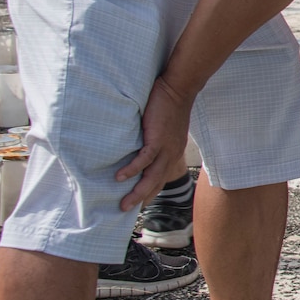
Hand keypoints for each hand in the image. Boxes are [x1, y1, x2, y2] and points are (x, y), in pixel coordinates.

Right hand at [116, 76, 192, 210]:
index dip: (150, 191)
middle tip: (127, 211)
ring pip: (151, 177)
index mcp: (173, 152)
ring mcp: (166, 148)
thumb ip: (154, 137)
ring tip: (123, 204)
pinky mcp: (157, 139)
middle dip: (142, 199)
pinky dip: (132, 170)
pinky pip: (145, 159)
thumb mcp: (165, 127)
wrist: (179, 88)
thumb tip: (139, 143)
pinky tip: (120, 178)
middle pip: (157, 183)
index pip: (161, 178)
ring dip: (137, 192)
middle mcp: (172, 154)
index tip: (139, 203)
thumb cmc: (169, 104)